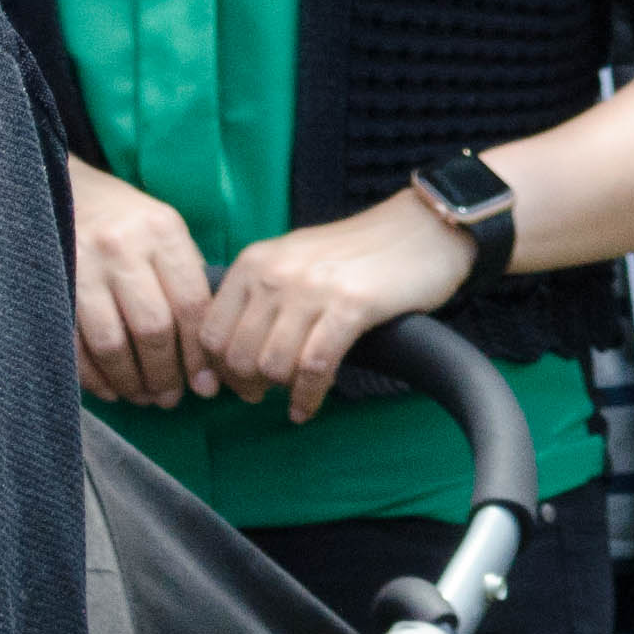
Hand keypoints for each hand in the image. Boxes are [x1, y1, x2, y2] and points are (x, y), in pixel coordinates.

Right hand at [63, 155, 215, 407]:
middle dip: (165, 374)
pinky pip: (74, 345)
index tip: (207, 384)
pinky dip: (93, 376)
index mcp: (162, 232)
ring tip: (143, 397)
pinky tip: (109, 389)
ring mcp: (82, 266)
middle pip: (152, 327)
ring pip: (112, 343)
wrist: (61, 188)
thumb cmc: (124, 219)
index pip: (190, 304)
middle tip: (171, 398)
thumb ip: (185, 279)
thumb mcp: (163, 232)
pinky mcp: (51, 286)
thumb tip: (205, 351)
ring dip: (130, 381)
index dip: (199, 353)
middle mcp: (123, 247)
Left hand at [204, 193, 480, 422]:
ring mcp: (314, 289)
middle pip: (238, 354)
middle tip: (262, 395)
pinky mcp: (351, 306)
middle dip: (247, 385)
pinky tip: (309, 406)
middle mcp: (277, 273)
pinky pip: (314, 367)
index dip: (216, 369)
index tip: (231, 386)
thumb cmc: (359, 252)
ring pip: (273, 364)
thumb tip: (226, 354)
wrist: (423, 228)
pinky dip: (308, 396)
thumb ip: (258, 297)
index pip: (211, 330)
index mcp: (256, 261)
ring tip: (293, 394)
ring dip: (281, 390)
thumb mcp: (294, 260)